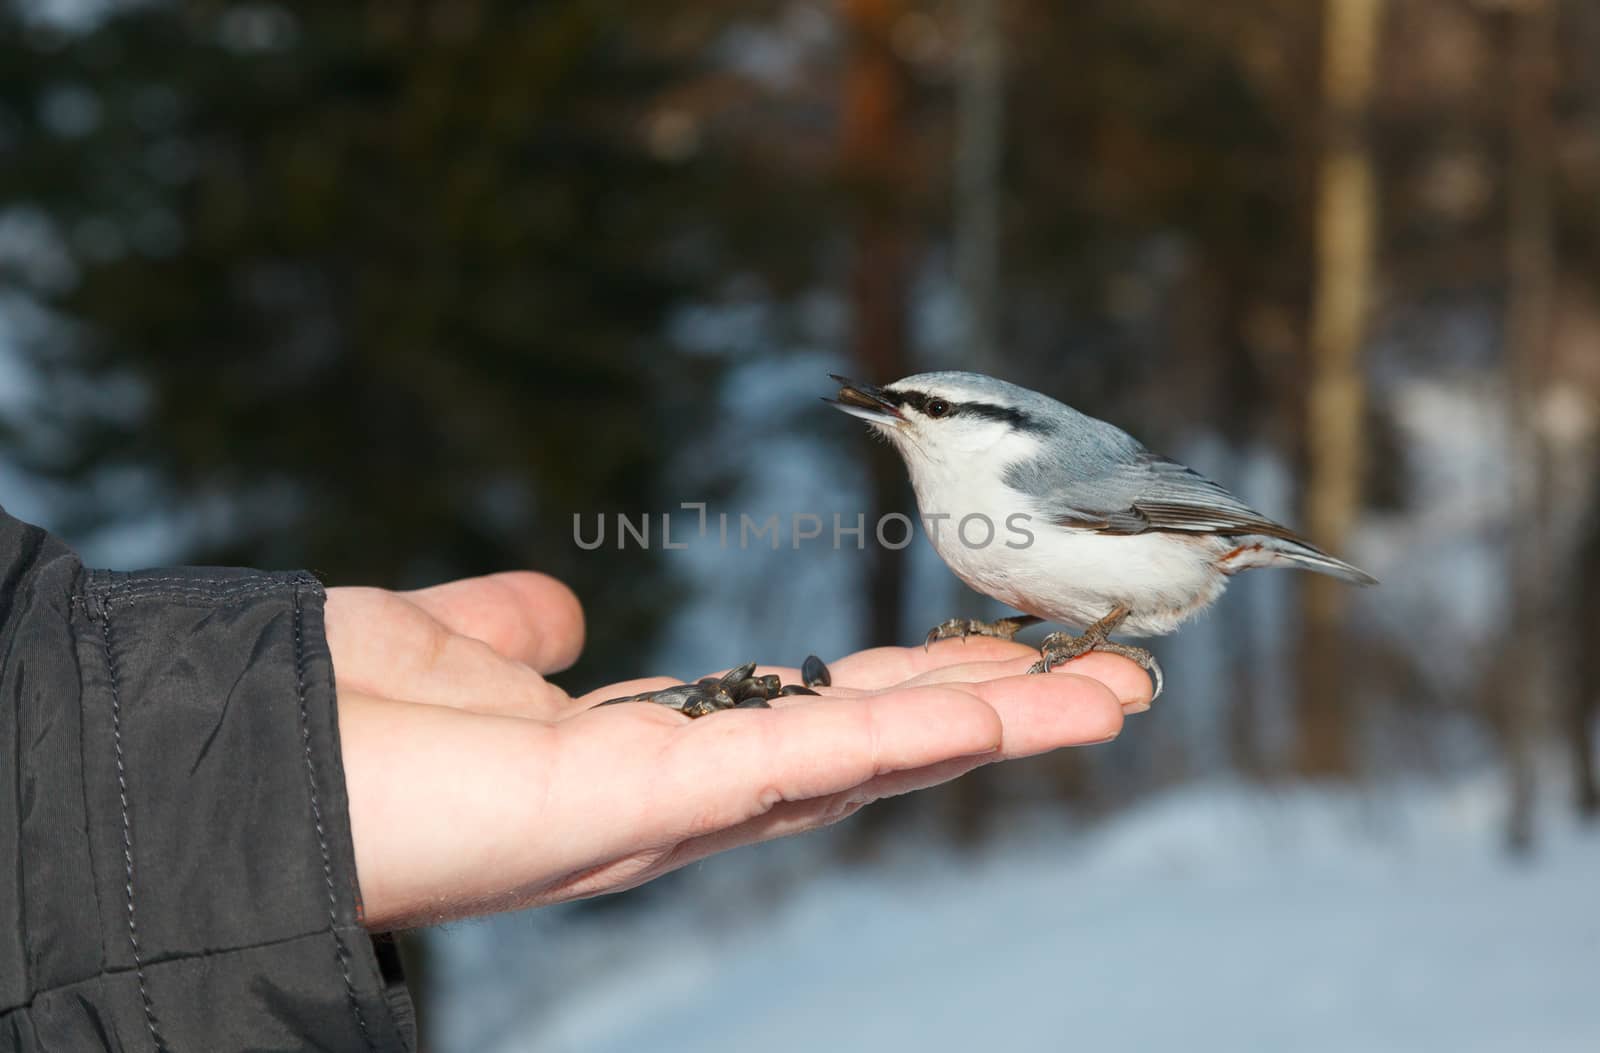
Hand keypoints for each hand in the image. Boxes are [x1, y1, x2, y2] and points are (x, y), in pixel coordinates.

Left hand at [326, 573, 1153, 929]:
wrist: (236, 765)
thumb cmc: (320, 718)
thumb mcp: (439, 645)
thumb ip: (506, 629)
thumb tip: (556, 612)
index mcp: (638, 752)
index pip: (808, 719)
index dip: (913, 692)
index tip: (1006, 658)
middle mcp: (674, 795)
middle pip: (867, 749)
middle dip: (994, 716)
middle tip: (1116, 684)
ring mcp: (665, 810)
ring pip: (861, 765)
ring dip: (988, 732)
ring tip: (1108, 698)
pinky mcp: (636, 806)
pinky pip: (789, 770)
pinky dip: (893, 743)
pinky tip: (991, 718)